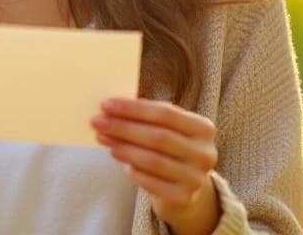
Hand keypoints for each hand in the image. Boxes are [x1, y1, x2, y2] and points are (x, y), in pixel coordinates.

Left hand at [91, 98, 219, 230]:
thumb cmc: (170, 149)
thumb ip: (148, 117)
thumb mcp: (169, 129)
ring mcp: (196, 178)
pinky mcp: (184, 198)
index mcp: (204, 128)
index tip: (106, 105)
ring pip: (153, 161)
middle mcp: (205, 153)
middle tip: (97, 122)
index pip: (166, 113)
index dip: (133, 109)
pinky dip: (134, 171)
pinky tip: (120, 160)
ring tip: (103, 139)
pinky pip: (151, 184)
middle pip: (158, 137)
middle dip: (123, 128)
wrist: (186, 186)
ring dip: (123, 148)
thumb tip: (112, 108)